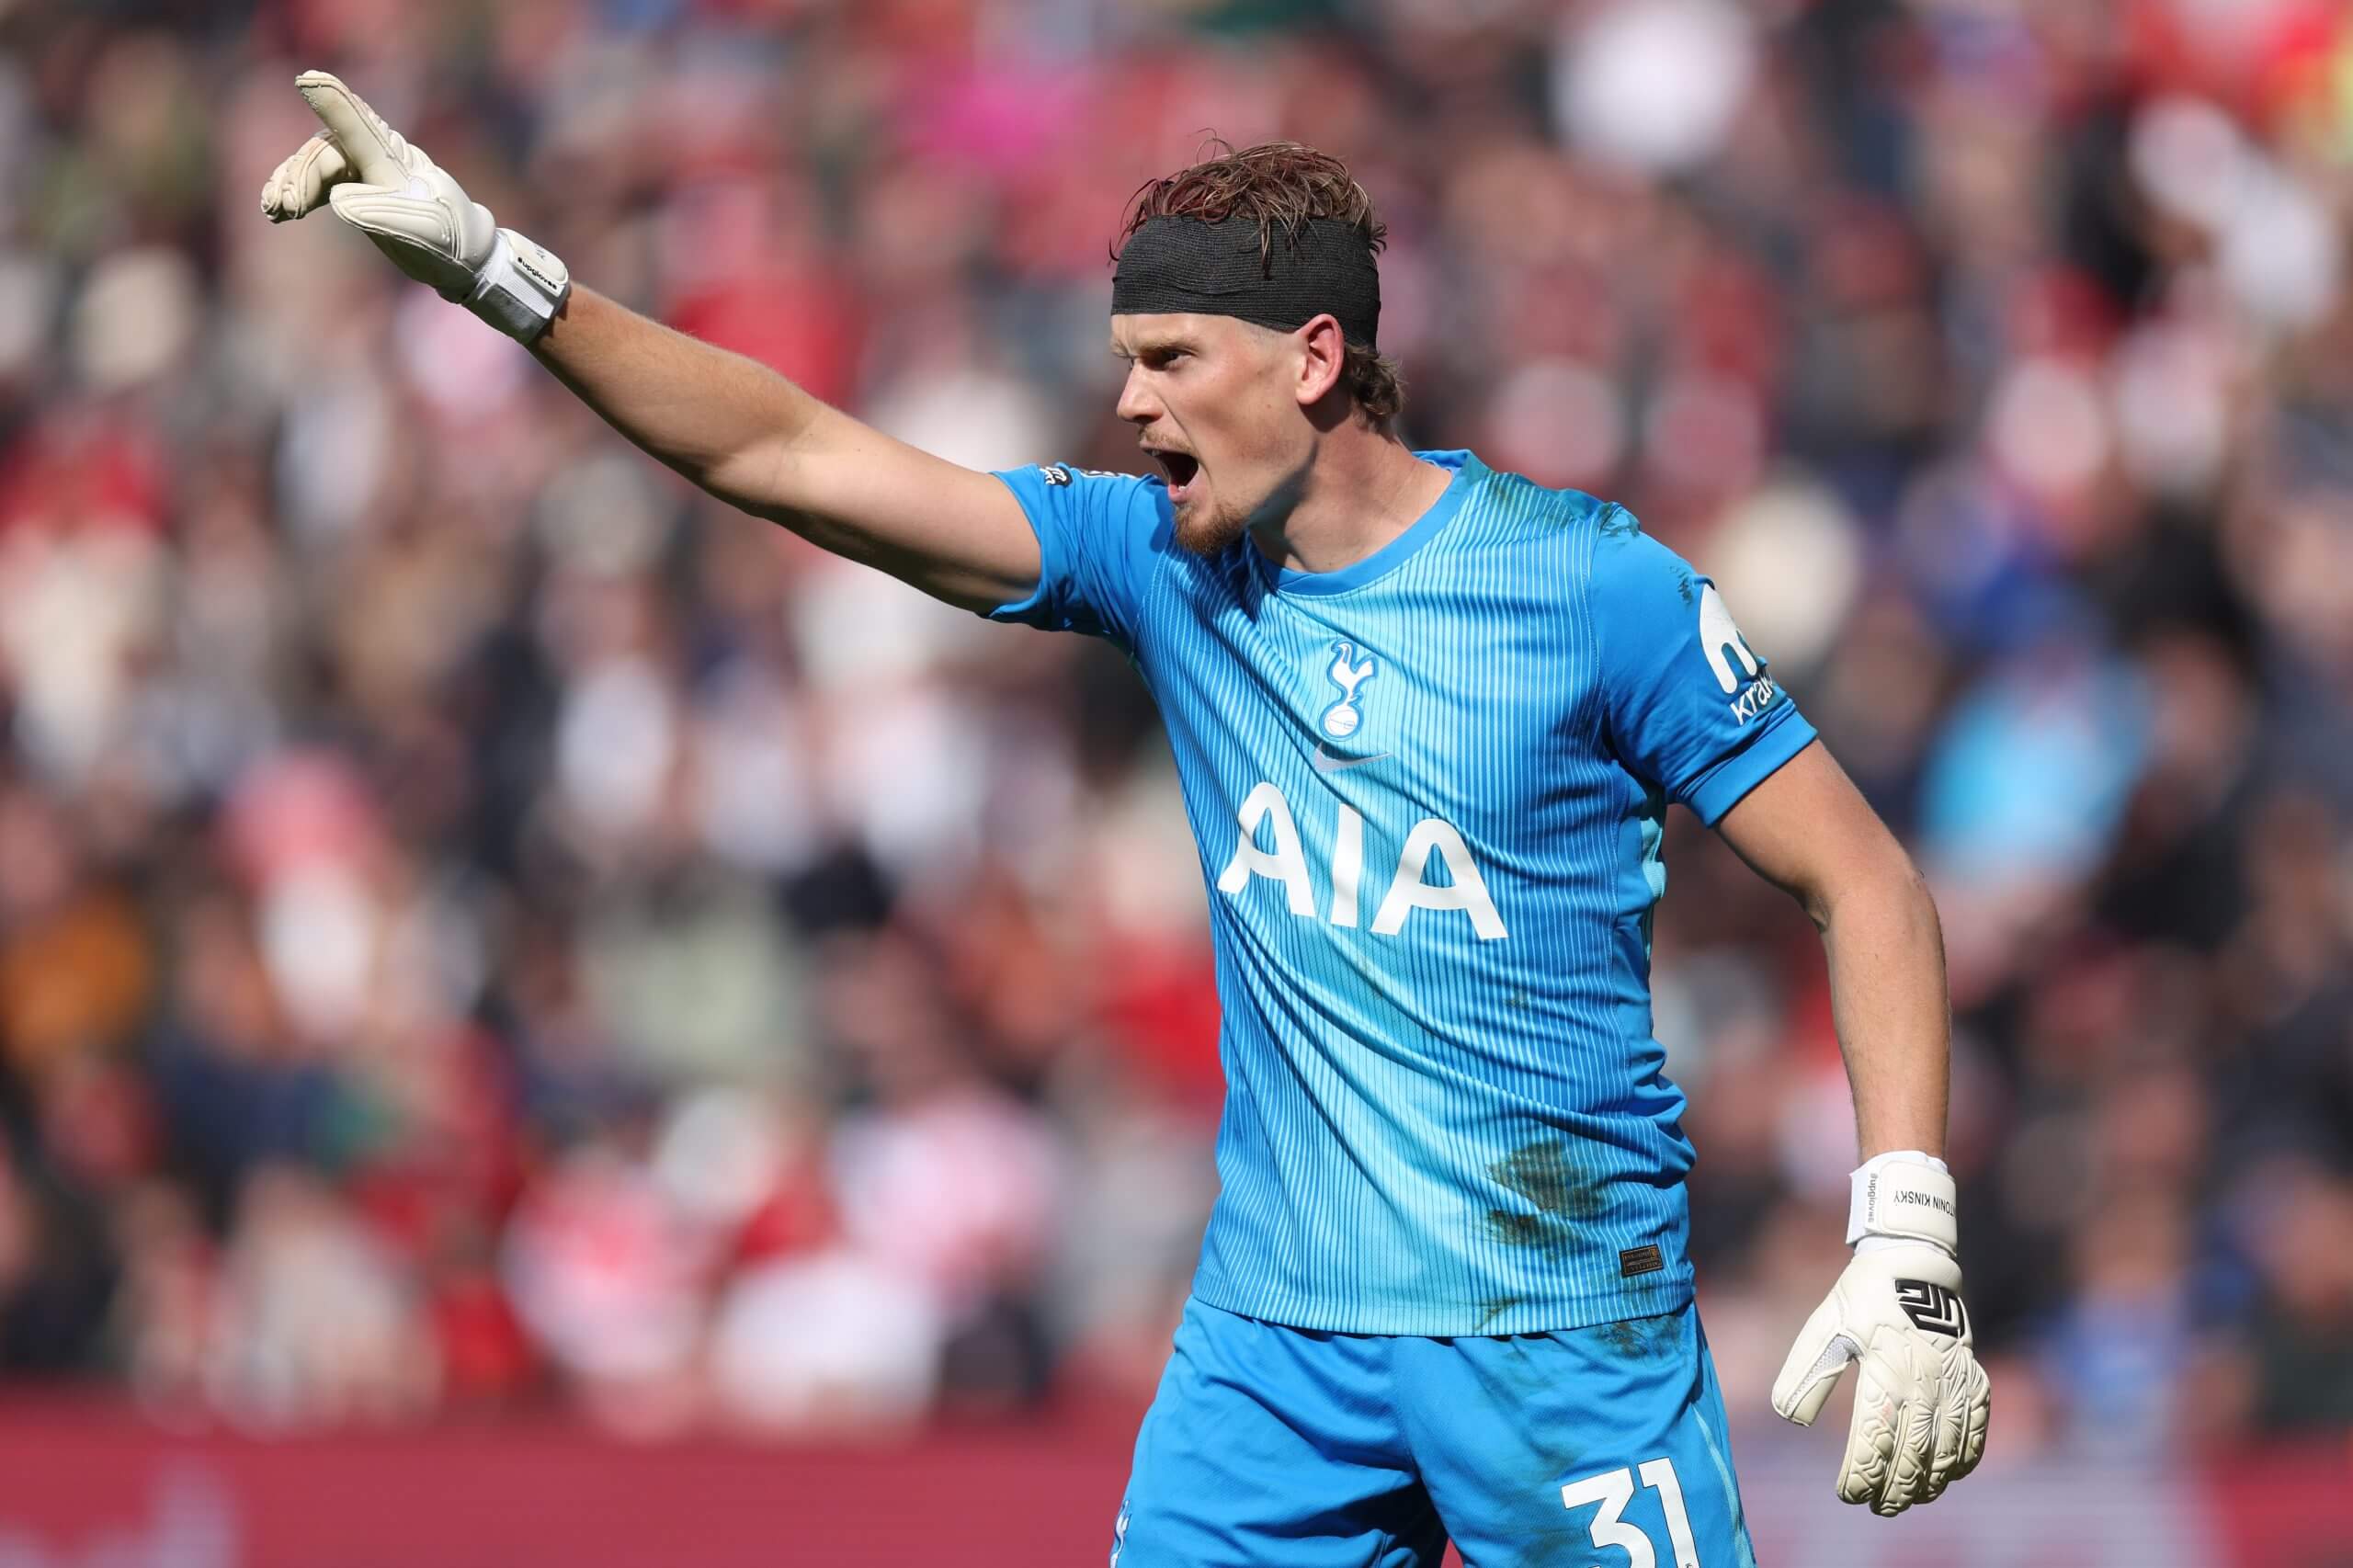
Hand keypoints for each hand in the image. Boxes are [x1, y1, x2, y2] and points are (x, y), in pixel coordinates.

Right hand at [259, 71, 568, 340]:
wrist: (463, 259)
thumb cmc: (446, 240)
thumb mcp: (417, 229)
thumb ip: (376, 210)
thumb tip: (338, 199)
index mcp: (395, 160)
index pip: (360, 127)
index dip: (334, 105)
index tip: (308, 80)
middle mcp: (378, 156)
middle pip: (325, 152)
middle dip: (299, 176)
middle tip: (284, 208)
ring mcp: (366, 170)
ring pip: (316, 165)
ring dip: (291, 184)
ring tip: (274, 210)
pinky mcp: (358, 188)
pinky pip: (319, 183)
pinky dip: (297, 194)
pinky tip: (277, 211)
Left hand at [1770, 1240, 1990, 1515]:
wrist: (1913, 1261)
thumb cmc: (1862, 1296)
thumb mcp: (1825, 1328)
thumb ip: (1806, 1373)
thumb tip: (1788, 1418)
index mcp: (1886, 1373)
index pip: (1873, 1443)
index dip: (1861, 1476)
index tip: (1847, 1495)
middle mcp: (1925, 1384)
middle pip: (1913, 1457)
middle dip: (1894, 1490)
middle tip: (1877, 1509)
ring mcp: (1955, 1384)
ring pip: (1948, 1451)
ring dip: (1929, 1482)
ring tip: (1908, 1499)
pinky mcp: (1974, 1379)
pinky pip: (1977, 1431)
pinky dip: (1964, 1459)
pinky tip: (1950, 1475)